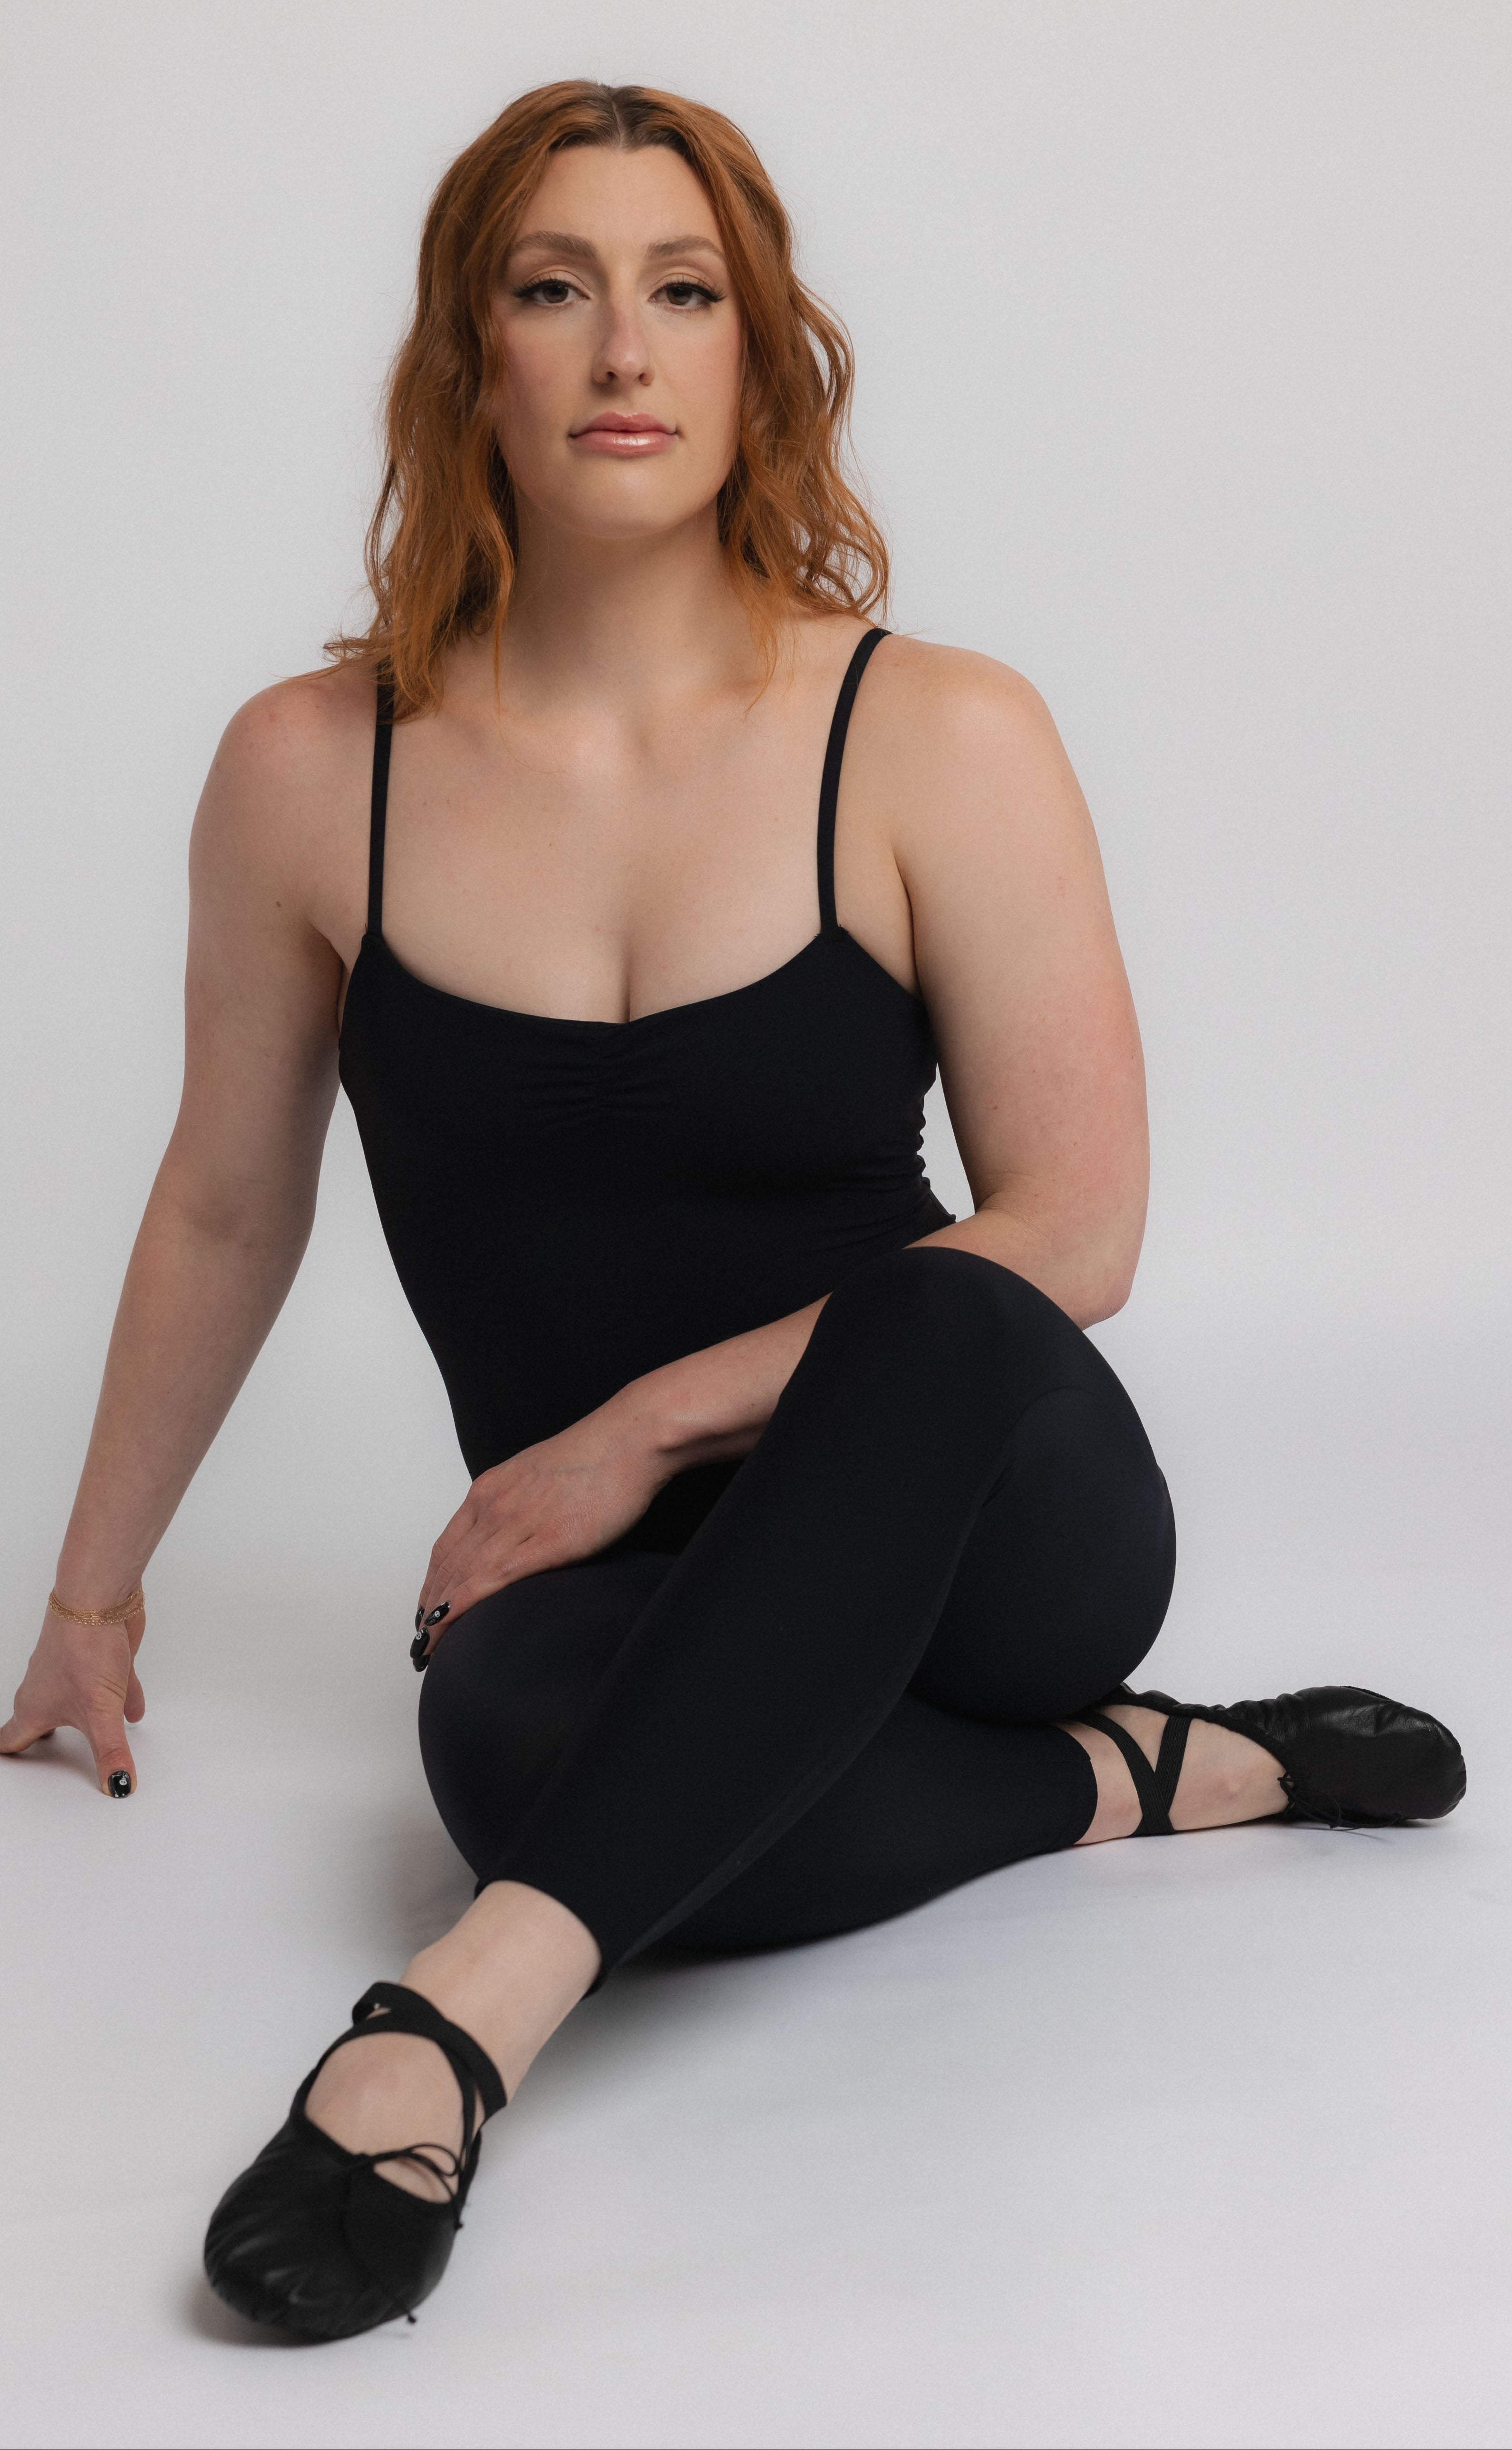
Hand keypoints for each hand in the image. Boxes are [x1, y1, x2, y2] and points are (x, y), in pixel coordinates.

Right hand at [0, 1605, 146, 1795]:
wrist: (100, 1598)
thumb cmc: (84, 1651)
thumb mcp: (100, 1715)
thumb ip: (110, 1754)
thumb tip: (118, 1787)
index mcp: (34, 1708)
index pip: (12, 1739)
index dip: (9, 1753)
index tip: (8, 1763)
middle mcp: (46, 1689)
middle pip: (36, 1721)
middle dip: (37, 1740)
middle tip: (38, 1756)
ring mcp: (72, 1671)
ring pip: (71, 1701)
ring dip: (78, 1720)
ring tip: (81, 1738)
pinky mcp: (98, 1657)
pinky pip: (106, 1685)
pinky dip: (118, 1699)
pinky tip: (134, 1710)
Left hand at [414, 1402, 667, 1654]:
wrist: (631, 1438)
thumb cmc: (599, 1457)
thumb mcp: (540, 1476)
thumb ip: (521, 1505)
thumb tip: (518, 1533)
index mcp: (492, 1489)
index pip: (446, 1547)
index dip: (431, 1584)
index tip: (427, 1610)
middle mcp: (495, 1505)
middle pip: (447, 1567)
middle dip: (429, 1608)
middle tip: (420, 1643)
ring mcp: (518, 1523)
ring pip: (461, 1576)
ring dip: (438, 1616)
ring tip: (429, 1649)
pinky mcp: (547, 1542)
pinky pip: (491, 1580)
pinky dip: (463, 1607)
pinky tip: (451, 1628)